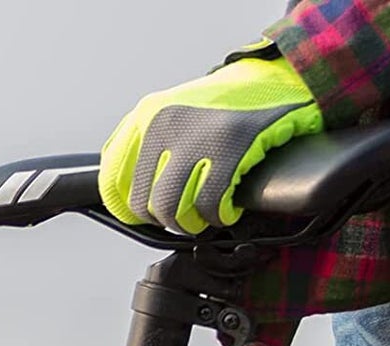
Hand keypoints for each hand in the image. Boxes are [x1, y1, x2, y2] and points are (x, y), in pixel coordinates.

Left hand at [99, 50, 322, 234]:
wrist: (276, 77)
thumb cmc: (222, 108)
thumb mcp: (171, 114)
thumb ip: (141, 146)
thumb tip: (119, 196)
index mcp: (146, 114)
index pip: (112, 178)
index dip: (128, 208)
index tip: (147, 215)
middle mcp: (166, 121)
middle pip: (145, 203)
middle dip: (166, 219)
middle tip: (185, 215)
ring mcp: (198, 133)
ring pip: (173, 210)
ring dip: (191, 224)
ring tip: (205, 215)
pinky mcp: (232, 145)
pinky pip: (210, 204)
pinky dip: (218, 217)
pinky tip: (227, 209)